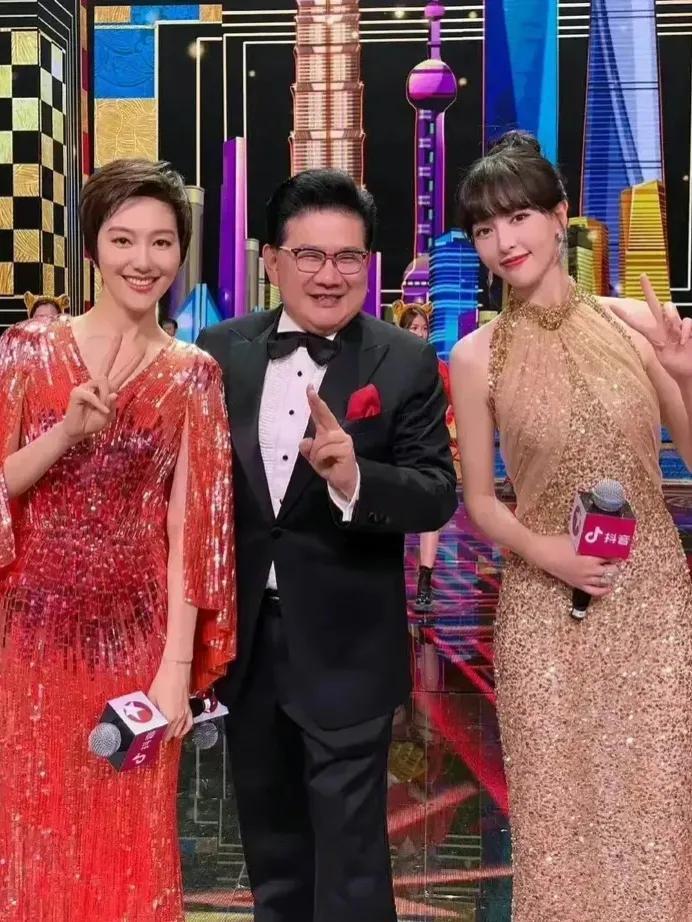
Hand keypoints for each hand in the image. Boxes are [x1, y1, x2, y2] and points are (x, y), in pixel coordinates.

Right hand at [62, 336, 143, 443]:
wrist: (78, 431)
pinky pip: (93, 395)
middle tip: (120, 334)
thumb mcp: (108, 417)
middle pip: (107, 364)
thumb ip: (113, 405)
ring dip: (105, 398)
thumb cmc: (93, 423)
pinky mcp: (78, 391)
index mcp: (109, 389)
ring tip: (101, 410)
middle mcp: (98, 384)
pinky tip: (99, 411)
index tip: (141, 351)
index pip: (121, 374)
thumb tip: (114, 392)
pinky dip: (99, 404)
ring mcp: (87, 386)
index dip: (131, 364)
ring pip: (103, 383)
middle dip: (113, 349)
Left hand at [147, 660, 192, 742]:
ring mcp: (185, 712)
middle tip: (157, 738)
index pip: (164, 734)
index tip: (152, 739)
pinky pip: (189, 722)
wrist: (176, 669)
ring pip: (181, 730)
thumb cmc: (164, 681)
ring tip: (168, 737)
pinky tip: (182, 732)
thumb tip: (143, 718)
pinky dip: (186, 729)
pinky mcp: (188, 706)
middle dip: (165, 736)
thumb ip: (149, 711)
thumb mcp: (151, 698)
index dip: (157, 738)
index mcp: (169, 717)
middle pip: (172, 733)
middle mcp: (179, 717)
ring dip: (174, 734)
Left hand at [299, 385, 357, 499]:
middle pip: (325, 416)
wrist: (344, 482)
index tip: (310, 389)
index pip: (321, 415)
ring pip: (319, 442)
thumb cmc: (331, 467)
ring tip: (324, 463)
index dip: (316, 402)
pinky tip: (329, 464)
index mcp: (329, 433)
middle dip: (316, 404)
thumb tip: (305, 441)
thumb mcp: (315, 459)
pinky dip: (321, 460)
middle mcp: (337, 433)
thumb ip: (308, 450)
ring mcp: (343, 440)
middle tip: (310, 390)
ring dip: (316, 456)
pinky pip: (324, 451)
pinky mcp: (346, 449)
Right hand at [531, 533, 619, 596]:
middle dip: (616, 564)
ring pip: (605, 580)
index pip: (611, 557)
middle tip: (618, 559)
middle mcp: (590, 570)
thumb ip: (589, 541)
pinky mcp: (578, 584)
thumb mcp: (576, 538)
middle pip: (611, 570)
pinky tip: (609, 587)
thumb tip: (598, 538)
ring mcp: (584, 579)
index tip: (621, 550)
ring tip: (614, 570)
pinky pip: (595, 591)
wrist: (544, 554)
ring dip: (611, 575)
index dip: (618, 554)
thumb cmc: (557, 544)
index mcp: (591, 558)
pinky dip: (604, 590)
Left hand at [606, 274, 691, 380]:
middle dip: (648, 290)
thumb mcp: (660, 360)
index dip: (625, 315)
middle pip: (654, 304)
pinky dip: (684, 331)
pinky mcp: (688, 327)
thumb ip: (652, 349)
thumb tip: (632, 344)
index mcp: (653, 336)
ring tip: (674, 335)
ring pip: (669, 308)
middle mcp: (664, 327)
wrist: (689, 371)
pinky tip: (684, 342)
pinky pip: (686, 321)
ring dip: (671, 317)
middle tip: (642, 276)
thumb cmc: (675, 367)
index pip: (636, 323)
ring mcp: (677, 325)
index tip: (611, 307)